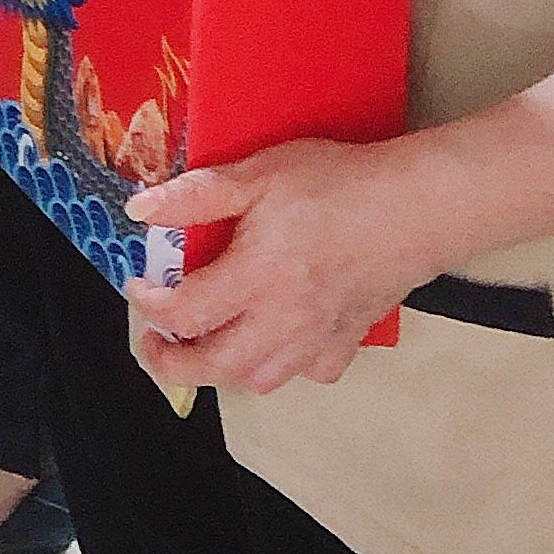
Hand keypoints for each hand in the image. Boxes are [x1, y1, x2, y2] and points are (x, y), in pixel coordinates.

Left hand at [124, 136, 444, 392]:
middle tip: (155, 341)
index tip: (138, 286)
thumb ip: (198, 196)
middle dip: (174, 363)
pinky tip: (273, 342)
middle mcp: (284, 321)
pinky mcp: (348, 341)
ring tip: (205, 342)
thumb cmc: (336, 184)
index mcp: (257, 277)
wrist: (416, 207)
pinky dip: (282, 368)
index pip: (186, 314)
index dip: (149, 306)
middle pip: (216, 366)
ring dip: (222, 370)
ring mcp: (318, 339)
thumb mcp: (259, 173)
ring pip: (259, 380)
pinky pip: (307, 374)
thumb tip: (140, 209)